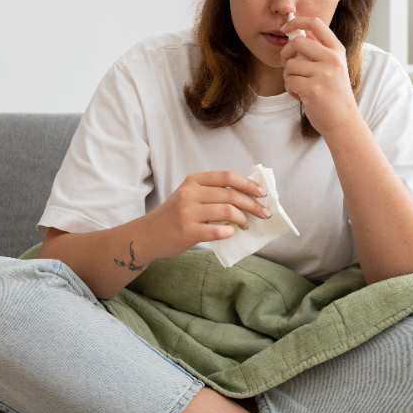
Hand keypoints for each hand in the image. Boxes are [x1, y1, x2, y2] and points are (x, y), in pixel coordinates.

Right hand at [144, 170, 270, 260]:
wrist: (148, 235)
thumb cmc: (174, 215)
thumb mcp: (189, 196)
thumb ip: (212, 193)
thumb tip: (248, 195)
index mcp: (193, 180)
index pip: (227, 177)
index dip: (248, 184)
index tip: (262, 193)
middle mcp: (190, 193)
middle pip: (231, 195)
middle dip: (253, 204)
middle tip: (264, 213)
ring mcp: (188, 212)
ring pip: (226, 211)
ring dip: (242, 219)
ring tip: (246, 225)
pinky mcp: (187, 231)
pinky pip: (216, 231)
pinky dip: (228, 232)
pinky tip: (230, 233)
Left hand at [279, 16, 360, 136]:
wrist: (344, 122)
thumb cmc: (334, 95)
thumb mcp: (333, 67)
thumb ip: (318, 51)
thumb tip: (296, 33)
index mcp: (337, 50)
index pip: (315, 23)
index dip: (296, 21)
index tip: (286, 28)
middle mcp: (332, 59)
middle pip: (297, 42)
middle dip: (286, 53)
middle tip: (289, 66)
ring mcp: (324, 74)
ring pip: (290, 65)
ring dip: (289, 77)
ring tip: (301, 87)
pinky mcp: (313, 89)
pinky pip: (289, 81)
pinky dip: (291, 90)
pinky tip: (301, 96)